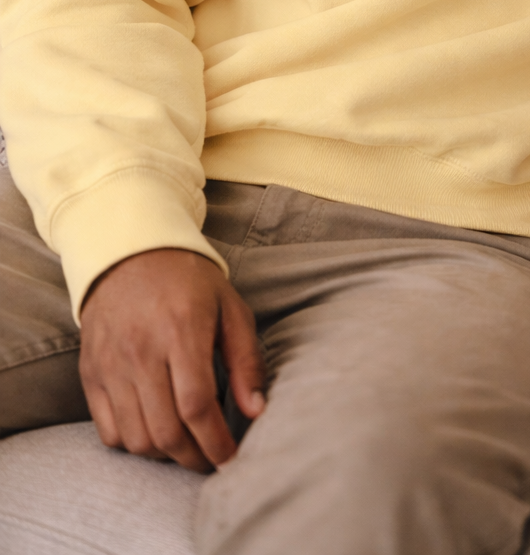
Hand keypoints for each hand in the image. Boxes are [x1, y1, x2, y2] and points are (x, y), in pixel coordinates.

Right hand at [79, 248, 264, 473]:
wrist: (129, 253)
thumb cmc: (190, 282)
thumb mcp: (230, 308)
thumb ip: (246, 360)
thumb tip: (256, 412)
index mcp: (181, 330)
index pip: (197, 405)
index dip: (216, 441)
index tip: (231, 458)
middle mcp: (140, 351)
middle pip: (165, 431)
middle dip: (194, 458)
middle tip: (212, 460)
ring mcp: (111, 364)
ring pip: (136, 438)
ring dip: (165, 455)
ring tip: (186, 446)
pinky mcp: (90, 373)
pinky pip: (108, 431)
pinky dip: (133, 443)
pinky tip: (154, 431)